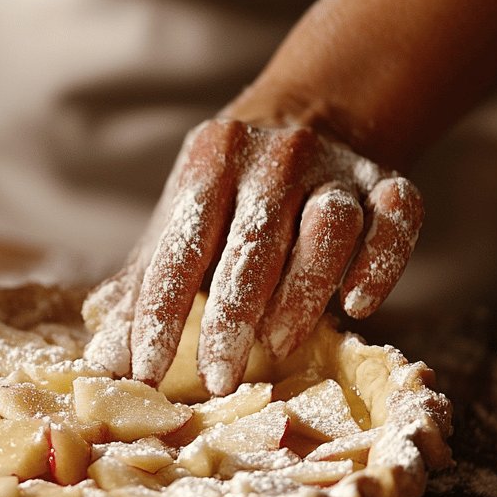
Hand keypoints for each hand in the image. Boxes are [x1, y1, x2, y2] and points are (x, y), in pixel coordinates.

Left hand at [83, 119, 422, 394]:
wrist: (307, 116)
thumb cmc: (226, 194)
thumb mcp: (179, 220)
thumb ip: (144, 283)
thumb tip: (102, 357)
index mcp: (209, 162)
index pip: (180, 248)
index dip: (160, 313)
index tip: (145, 370)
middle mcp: (273, 158)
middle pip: (251, 246)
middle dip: (230, 319)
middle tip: (216, 380)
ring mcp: (335, 167)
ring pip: (326, 230)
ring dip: (302, 294)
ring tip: (275, 347)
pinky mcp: (388, 182)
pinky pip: (395, 221)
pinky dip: (379, 264)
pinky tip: (356, 305)